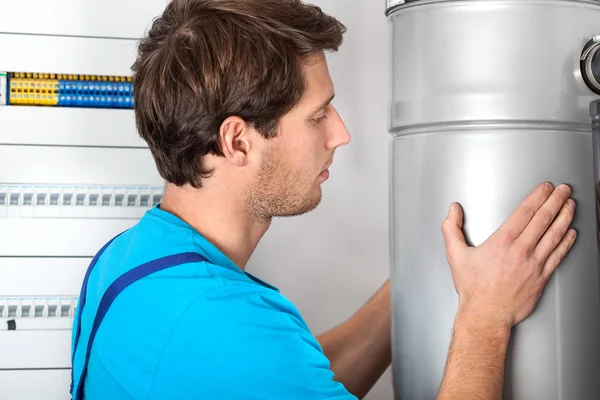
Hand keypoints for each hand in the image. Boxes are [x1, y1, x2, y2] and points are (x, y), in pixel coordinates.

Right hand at [441, 182, 576, 328]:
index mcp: (502, 242)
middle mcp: (521, 250)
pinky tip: (572, 233)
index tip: (545, 188)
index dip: (537, 197)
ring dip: (565, 217)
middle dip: (556, 201)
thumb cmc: (473, 288)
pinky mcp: (542, 277)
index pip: (525, 212)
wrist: (486, 315)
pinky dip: (567, 242)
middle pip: (544, 219)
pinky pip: (558, 255)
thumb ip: (451, 229)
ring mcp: (534, 264)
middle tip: (563, 190)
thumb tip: (453, 210)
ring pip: (555, 235)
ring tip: (570, 205)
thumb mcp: (455, 255)